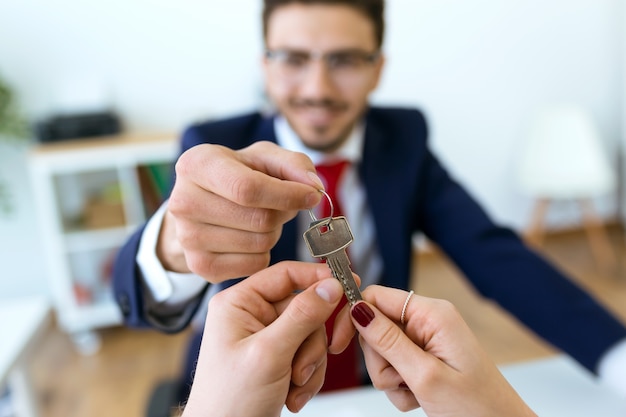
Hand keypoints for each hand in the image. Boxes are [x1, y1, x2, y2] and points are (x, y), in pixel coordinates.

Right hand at [157, 141, 323, 280]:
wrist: (200, 204)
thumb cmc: (237, 175)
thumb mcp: (263, 158)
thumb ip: (294, 164)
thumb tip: (314, 186)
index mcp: (196, 165)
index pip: (248, 188)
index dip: (288, 194)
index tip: (312, 196)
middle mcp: (183, 202)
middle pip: (259, 219)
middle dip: (283, 213)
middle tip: (281, 205)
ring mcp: (188, 237)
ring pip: (260, 243)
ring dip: (274, 232)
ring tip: (262, 218)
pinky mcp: (200, 265)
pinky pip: (254, 264)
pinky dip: (264, 253)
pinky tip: (251, 236)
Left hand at [182, 261, 344, 416]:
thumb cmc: (228, 402)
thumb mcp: (269, 354)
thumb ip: (302, 316)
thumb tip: (330, 285)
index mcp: (239, 303)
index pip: (286, 274)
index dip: (318, 277)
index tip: (347, 284)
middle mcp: (251, 316)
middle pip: (305, 308)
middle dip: (311, 342)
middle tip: (311, 362)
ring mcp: (265, 338)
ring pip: (311, 334)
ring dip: (310, 363)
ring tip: (294, 385)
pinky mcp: (277, 359)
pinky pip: (308, 355)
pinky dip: (308, 377)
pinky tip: (292, 394)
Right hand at [348, 285, 536, 416]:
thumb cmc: (477, 407)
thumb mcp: (424, 375)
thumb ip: (388, 341)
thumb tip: (357, 309)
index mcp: (433, 314)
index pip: (376, 296)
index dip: (353, 316)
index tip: (338, 343)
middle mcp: (429, 321)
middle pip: (375, 326)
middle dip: (379, 359)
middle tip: (401, 380)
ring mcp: (427, 339)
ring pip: (382, 350)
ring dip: (390, 377)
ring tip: (413, 391)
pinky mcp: (426, 357)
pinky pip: (394, 365)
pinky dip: (399, 385)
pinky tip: (418, 396)